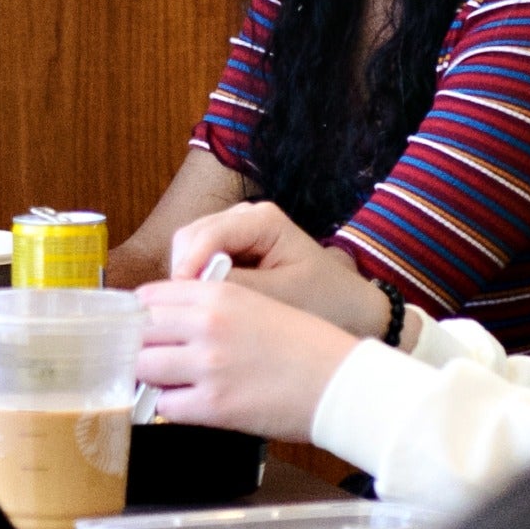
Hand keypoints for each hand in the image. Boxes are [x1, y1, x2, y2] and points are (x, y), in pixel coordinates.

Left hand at [133, 277, 359, 438]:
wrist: (339, 382)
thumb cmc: (305, 344)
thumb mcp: (257, 304)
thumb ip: (210, 306)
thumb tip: (165, 320)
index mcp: (218, 294)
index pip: (150, 298)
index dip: (142, 315)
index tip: (144, 328)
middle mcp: (207, 325)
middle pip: (139, 331)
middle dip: (140, 345)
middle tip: (152, 357)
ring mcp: (208, 366)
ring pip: (143, 367)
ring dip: (152, 376)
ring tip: (171, 381)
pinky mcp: (213, 405)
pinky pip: (164, 405)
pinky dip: (171, 406)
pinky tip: (191, 402)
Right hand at [162, 202, 387, 332]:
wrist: (349, 306)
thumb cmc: (324, 301)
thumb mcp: (282, 297)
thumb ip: (237, 287)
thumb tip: (192, 288)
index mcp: (262, 219)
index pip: (207, 234)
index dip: (188, 266)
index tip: (180, 300)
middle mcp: (244, 216)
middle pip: (190, 237)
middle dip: (183, 271)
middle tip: (185, 312)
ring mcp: (235, 231)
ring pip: (188, 248)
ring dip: (187, 278)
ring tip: (195, 312)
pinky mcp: (231, 249)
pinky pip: (198, 261)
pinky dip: (195, 281)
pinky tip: (204, 307)